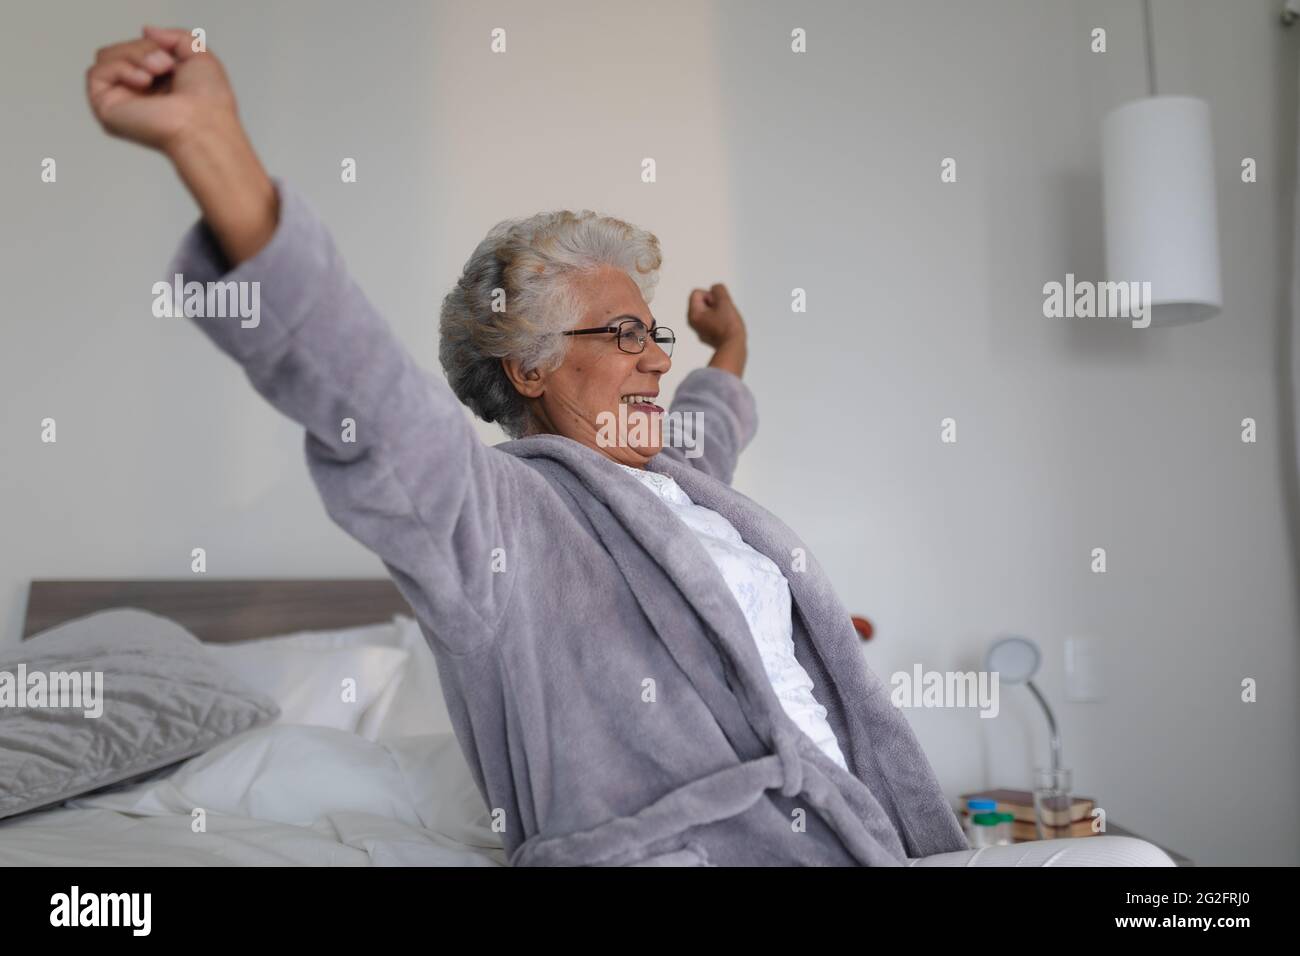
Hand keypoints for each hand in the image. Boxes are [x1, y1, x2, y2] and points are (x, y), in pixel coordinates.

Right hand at [86, 26, 236, 155]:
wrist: (204, 124)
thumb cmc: (209, 103)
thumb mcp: (200, 55)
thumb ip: (175, 36)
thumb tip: (147, 31)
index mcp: (158, 84)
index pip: (137, 49)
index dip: (153, 46)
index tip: (173, 58)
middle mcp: (138, 94)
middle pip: (120, 49)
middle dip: (144, 49)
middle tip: (166, 65)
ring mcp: (121, 101)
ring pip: (106, 56)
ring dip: (133, 55)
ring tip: (157, 72)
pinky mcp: (106, 108)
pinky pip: (96, 72)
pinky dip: (120, 68)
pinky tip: (143, 80)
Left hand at [687, 283, 745, 348]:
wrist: (734, 348)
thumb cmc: (729, 327)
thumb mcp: (725, 301)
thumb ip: (718, 289)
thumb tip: (715, 290)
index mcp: (693, 314)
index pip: (697, 293)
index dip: (711, 295)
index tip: (718, 306)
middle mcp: (693, 322)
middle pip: (703, 301)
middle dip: (715, 303)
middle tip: (723, 313)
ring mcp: (700, 330)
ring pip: (709, 311)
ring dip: (719, 311)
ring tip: (726, 321)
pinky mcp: (708, 336)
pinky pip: (713, 321)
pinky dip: (720, 321)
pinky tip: (726, 328)